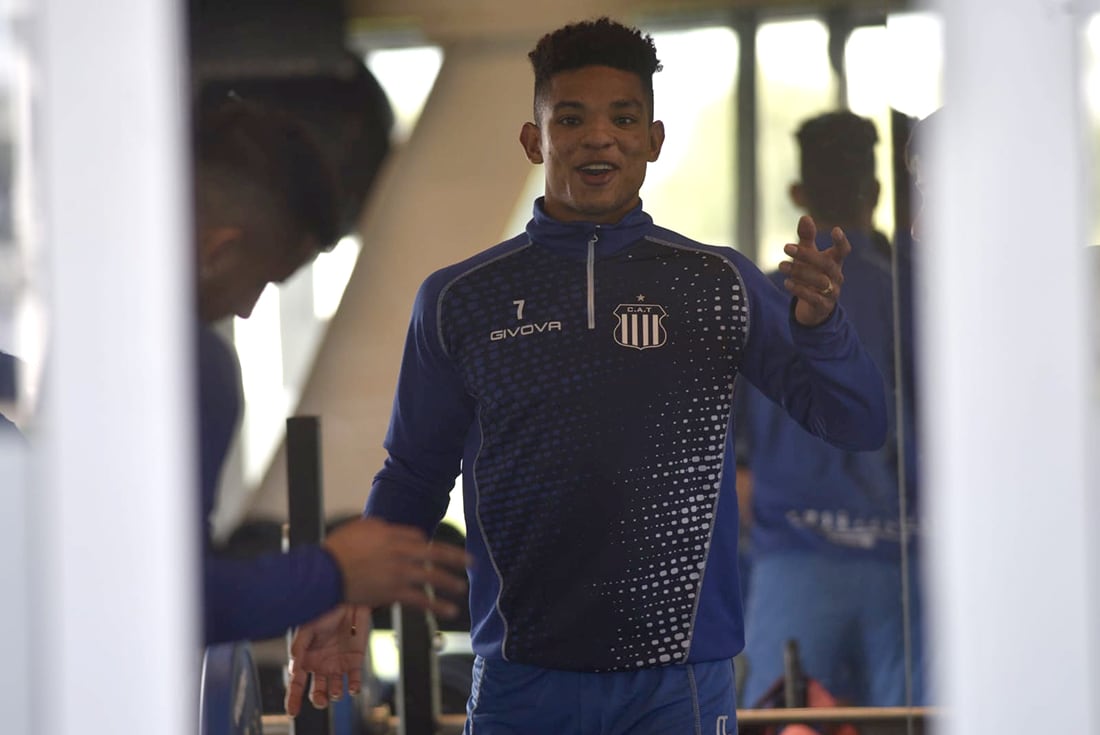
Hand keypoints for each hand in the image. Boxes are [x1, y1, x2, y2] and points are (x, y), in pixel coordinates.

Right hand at [285, 604, 366, 715]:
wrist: (350, 599)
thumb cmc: (325, 610)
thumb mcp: (308, 627)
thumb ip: (299, 645)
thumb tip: (292, 666)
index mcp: (306, 658)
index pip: (296, 683)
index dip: (293, 698)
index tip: (292, 711)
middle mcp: (321, 665)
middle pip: (317, 690)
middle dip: (318, 699)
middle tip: (321, 701)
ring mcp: (338, 664)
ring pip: (335, 689)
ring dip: (335, 694)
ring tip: (336, 692)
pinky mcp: (355, 661)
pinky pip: (354, 680)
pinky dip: (354, 688)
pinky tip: (352, 689)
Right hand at [323, 517, 469, 615]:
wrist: (325, 571)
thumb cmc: (337, 549)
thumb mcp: (360, 528)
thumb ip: (379, 527)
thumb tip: (390, 528)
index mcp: (392, 534)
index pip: (418, 538)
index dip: (427, 545)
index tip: (434, 551)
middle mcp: (400, 552)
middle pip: (435, 553)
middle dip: (456, 558)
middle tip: (472, 562)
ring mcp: (399, 572)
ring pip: (432, 576)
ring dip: (450, 582)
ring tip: (463, 587)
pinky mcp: (394, 592)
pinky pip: (421, 599)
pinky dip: (437, 605)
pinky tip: (450, 610)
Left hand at [778, 215, 849, 326]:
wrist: (813, 307)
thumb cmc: (811, 275)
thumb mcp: (808, 256)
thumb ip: (807, 238)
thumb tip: (805, 216)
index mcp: (835, 262)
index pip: (843, 251)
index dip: (841, 241)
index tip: (835, 229)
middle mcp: (836, 276)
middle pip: (826, 264)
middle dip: (806, 255)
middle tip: (786, 247)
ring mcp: (832, 292)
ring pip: (819, 281)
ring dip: (798, 272)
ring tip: (781, 265)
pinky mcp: (823, 306)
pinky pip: (814, 297)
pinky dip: (799, 290)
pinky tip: (786, 283)